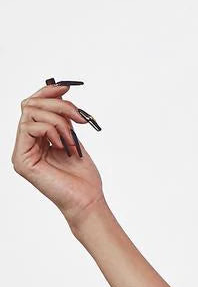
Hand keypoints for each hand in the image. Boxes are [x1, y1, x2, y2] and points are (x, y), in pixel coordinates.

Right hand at [11, 81, 104, 226]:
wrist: (87, 199)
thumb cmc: (83, 176)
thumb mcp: (73, 137)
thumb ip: (63, 118)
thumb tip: (61, 93)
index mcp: (37, 138)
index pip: (33, 105)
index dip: (47, 93)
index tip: (67, 87)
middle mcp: (26, 144)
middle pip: (31, 105)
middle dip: (58, 106)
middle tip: (79, 117)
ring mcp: (21, 152)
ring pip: (31, 114)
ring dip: (59, 122)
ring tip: (72, 140)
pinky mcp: (21, 160)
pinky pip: (30, 128)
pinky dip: (51, 131)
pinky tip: (62, 146)